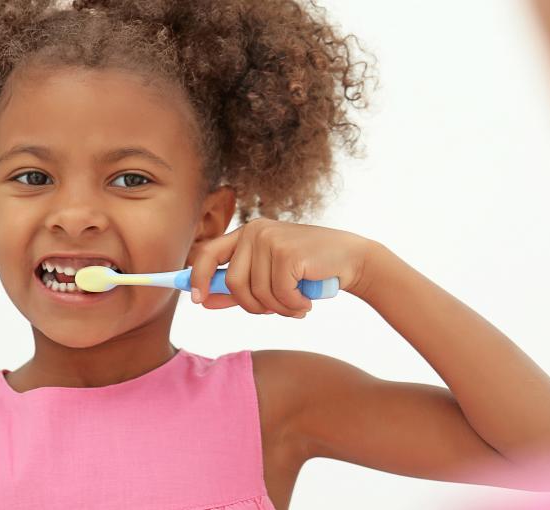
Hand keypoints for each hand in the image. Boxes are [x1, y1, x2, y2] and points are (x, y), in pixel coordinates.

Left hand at [185, 218, 376, 317]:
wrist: (351, 260)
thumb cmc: (309, 270)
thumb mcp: (269, 277)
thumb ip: (239, 287)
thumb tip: (205, 301)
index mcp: (247, 234)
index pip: (209, 253)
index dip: (198, 278)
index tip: (198, 300)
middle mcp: (255, 231)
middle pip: (234, 283)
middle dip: (253, 307)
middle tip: (275, 311)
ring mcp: (271, 240)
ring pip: (257, 293)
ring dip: (278, 309)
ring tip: (297, 306)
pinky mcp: (287, 253)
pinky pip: (279, 294)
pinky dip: (293, 305)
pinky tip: (306, 300)